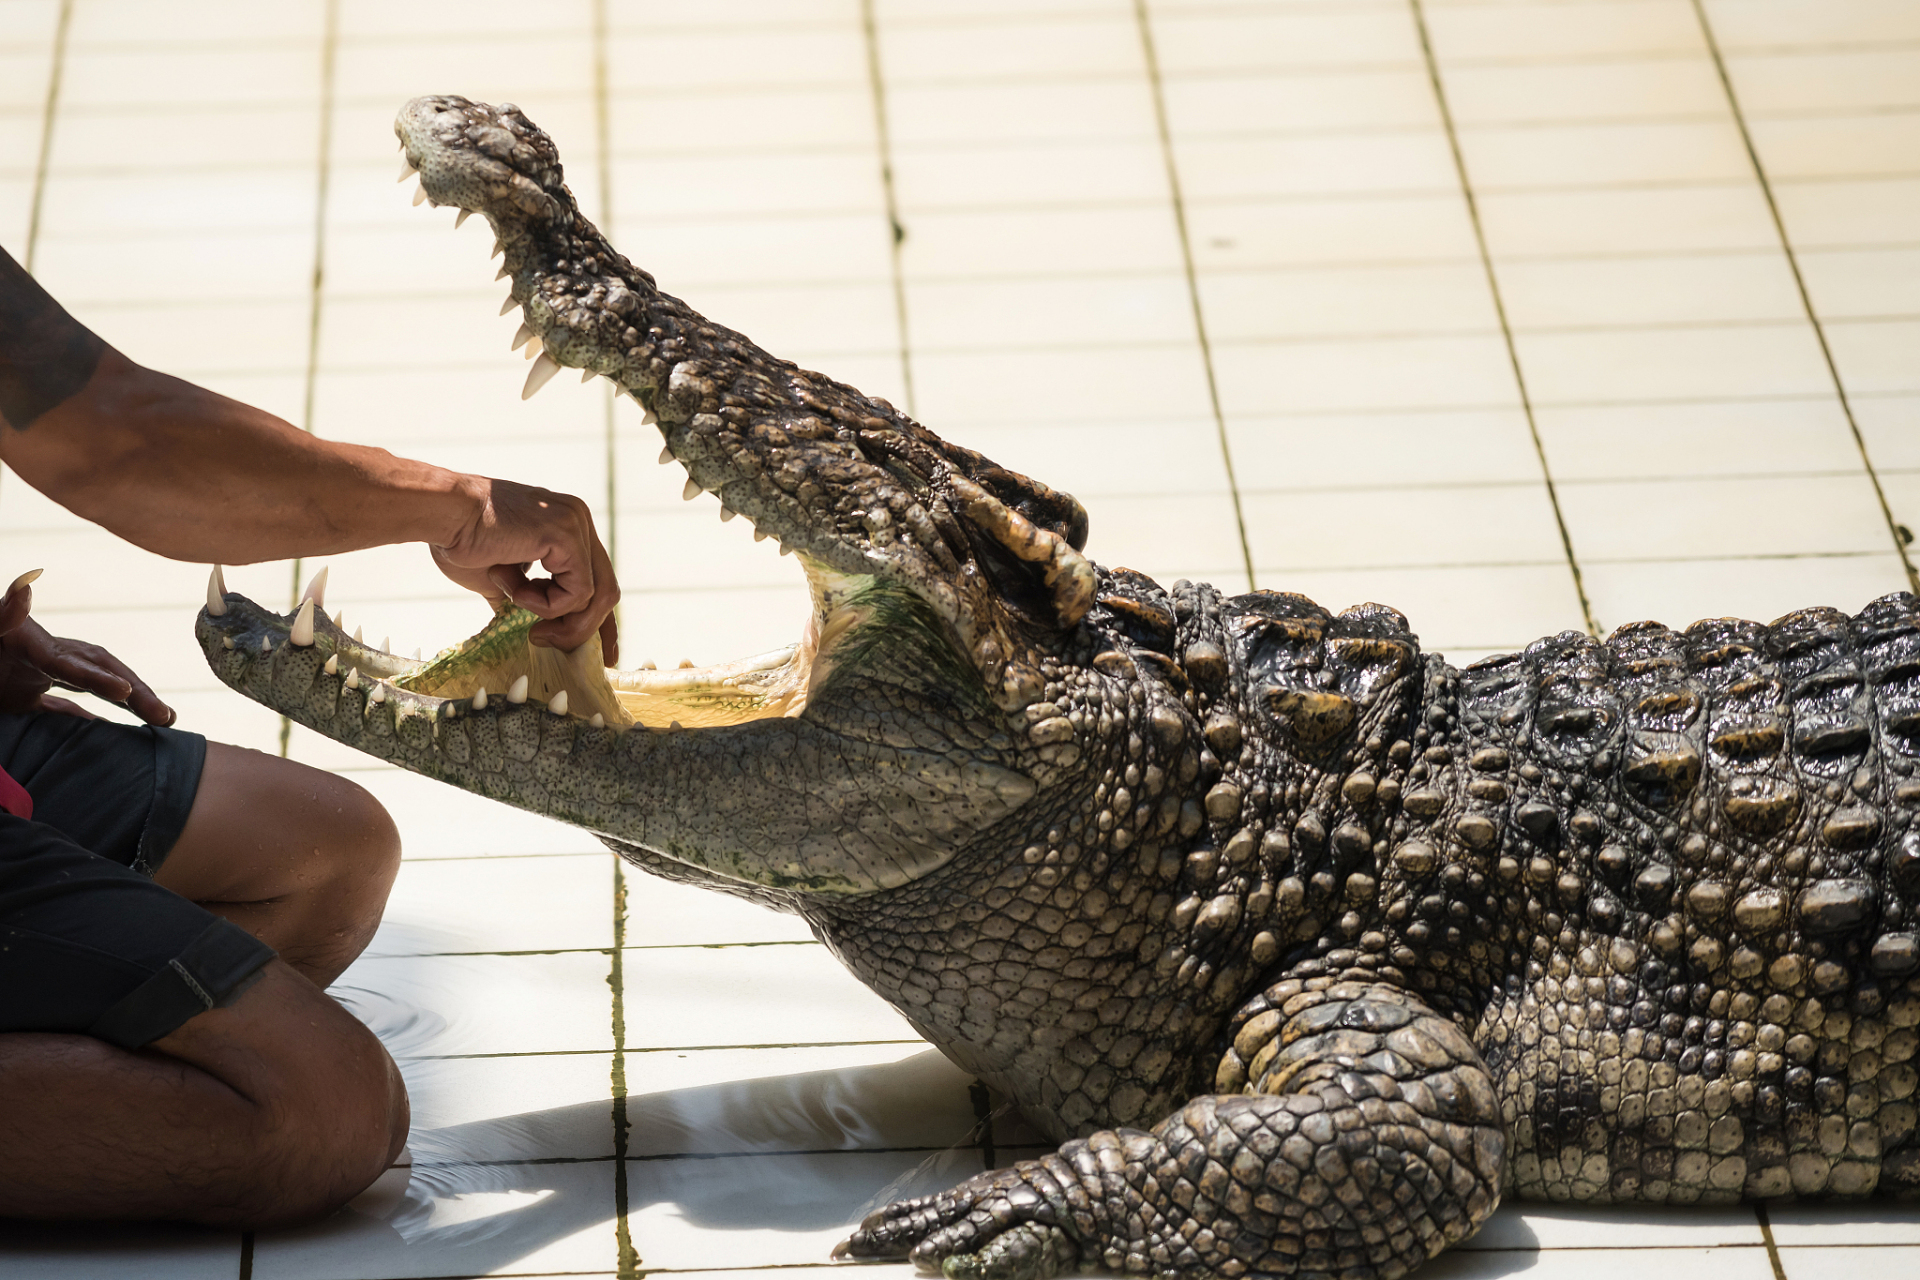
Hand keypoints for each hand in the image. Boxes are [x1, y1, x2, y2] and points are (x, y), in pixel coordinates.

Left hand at [0, 571, 175, 724]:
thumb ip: (6, 612)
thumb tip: (22, 589)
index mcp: (30, 644)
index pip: (75, 662)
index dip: (102, 677)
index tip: (126, 691)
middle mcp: (40, 657)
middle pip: (101, 671)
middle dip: (137, 692)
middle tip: (167, 717)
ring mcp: (33, 675)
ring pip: (93, 685)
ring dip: (128, 701)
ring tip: (164, 719)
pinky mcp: (20, 694)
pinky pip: (64, 704)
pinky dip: (91, 715)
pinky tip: (113, 728)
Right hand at [429, 476, 620, 663]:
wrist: (442, 513)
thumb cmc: (460, 540)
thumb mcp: (500, 578)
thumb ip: (525, 596)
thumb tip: (534, 630)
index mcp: (567, 525)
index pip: (598, 578)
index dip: (597, 619)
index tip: (598, 654)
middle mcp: (579, 521)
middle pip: (606, 590)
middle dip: (585, 628)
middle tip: (546, 641)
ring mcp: (576, 525)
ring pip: (596, 596)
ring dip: (557, 617)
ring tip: (519, 607)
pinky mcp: (567, 536)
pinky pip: (577, 592)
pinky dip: (546, 604)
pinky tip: (514, 590)